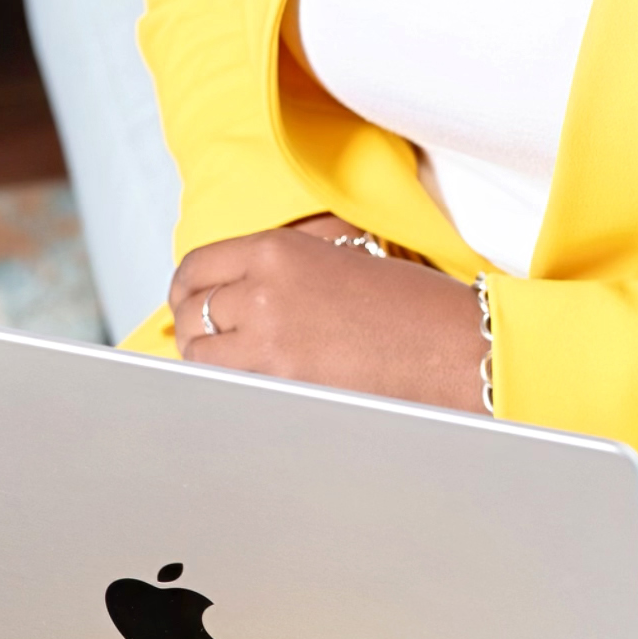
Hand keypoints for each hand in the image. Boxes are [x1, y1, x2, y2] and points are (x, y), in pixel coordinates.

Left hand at [169, 224, 486, 411]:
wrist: (453, 345)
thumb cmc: (410, 302)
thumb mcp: (339, 255)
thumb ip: (282, 265)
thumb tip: (233, 285)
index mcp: (276, 251)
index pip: (196, 268)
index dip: (185, 288)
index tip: (187, 299)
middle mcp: (263, 293)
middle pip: (190, 314)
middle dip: (193, 326)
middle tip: (205, 336)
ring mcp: (269, 344)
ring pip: (201, 357)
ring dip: (210, 360)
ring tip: (235, 363)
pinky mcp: (284, 387)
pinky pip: (231, 388)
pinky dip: (234, 386)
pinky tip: (258, 384)